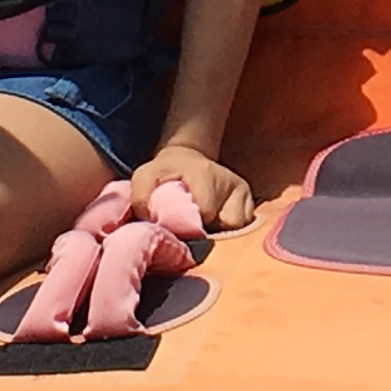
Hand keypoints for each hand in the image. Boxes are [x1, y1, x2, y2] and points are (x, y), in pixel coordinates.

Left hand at [131, 145, 251, 232]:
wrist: (186, 160)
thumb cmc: (164, 172)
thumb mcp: (145, 176)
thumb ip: (141, 197)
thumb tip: (151, 223)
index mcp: (204, 174)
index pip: (206, 213)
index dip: (191, 227)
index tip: (180, 229)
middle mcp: (229, 180)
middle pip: (225, 224)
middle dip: (207, 231)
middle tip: (190, 227)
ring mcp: (242, 189)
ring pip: (238, 227)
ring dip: (220, 231)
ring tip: (202, 223)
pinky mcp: (250, 199)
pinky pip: (245, 226)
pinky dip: (231, 229)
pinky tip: (215, 221)